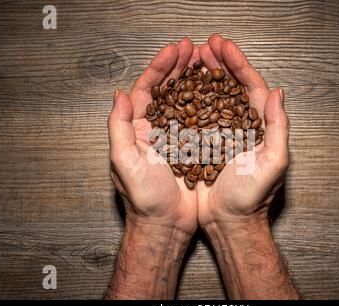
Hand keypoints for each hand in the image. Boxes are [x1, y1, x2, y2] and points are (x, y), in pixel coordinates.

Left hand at [108, 38, 199, 235]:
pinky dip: (210, 104)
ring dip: (196, 80)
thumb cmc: (144, 199)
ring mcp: (176, 138)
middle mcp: (156, 130)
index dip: (159, 68)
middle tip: (193, 48)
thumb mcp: (124, 162)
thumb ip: (118, 128)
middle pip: (168, 90)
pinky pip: (202, 121)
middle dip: (179, 67)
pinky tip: (219, 92)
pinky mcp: (194, 148)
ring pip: (187, 101)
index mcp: (137, 130)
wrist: (166, 225)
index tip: (174, 50)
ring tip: (207, 62)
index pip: (147, 89)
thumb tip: (119, 95)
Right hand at [197, 34, 288, 231]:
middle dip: (217, 63)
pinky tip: (177, 88)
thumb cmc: (252, 198)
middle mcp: (238, 125)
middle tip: (204, 45)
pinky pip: (192, 116)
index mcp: (258, 126)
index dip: (238, 63)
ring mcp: (218, 133)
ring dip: (200, 76)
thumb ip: (278, 128)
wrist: (228, 221)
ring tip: (190, 59)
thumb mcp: (273, 163)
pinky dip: (185, 99)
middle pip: (228, 86)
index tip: (223, 46)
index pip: (250, 86)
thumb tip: (278, 93)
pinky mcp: (201, 144)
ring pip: (208, 97)